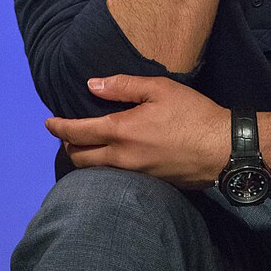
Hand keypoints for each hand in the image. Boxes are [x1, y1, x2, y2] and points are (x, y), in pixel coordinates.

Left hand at [45, 75, 230, 189]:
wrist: (221, 148)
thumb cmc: (193, 114)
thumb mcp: (160, 89)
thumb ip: (123, 86)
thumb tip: (92, 85)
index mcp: (122, 132)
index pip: (78, 132)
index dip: (59, 126)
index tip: (48, 122)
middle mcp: (122, 158)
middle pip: (80, 158)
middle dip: (68, 145)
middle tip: (66, 134)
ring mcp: (134, 175)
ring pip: (96, 171)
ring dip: (85, 158)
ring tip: (87, 145)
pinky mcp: (148, 185)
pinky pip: (116, 177)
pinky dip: (105, 167)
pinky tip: (114, 157)